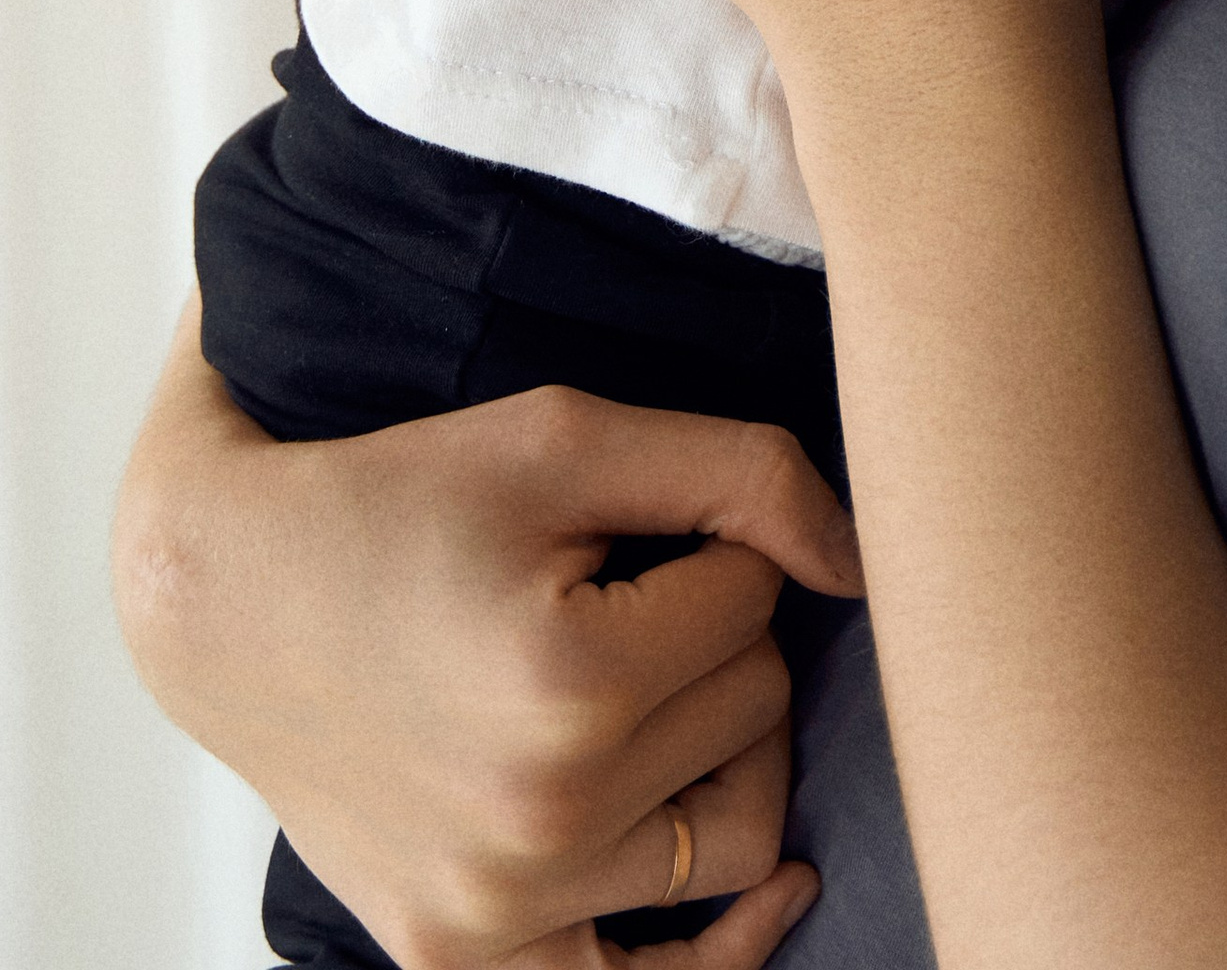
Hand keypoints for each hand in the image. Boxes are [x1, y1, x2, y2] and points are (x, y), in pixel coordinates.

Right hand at [113, 309, 859, 967]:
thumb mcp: (568, 435)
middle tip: (619, 599)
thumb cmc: (402, 499)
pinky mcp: (464, 958)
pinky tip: (781, 887)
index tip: (624, 536)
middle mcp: (541, 819)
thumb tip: (867, 561)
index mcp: (569, 683)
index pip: (759, 600)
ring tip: (643, 692)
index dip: (712, 549)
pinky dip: (725, 944)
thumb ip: (743, 473)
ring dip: (715, 750)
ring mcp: (501, 910)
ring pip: (739, 833)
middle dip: (715, 641)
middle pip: (757, 714)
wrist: (231, 598)